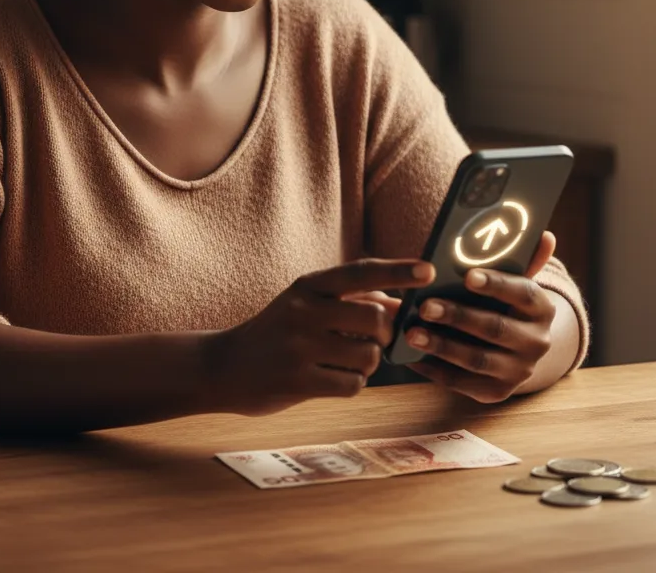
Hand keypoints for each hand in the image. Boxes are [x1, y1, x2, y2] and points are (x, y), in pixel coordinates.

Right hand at [208, 259, 434, 416]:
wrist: (225, 366)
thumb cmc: (278, 331)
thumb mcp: (305, 303)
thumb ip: (349, 300)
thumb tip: (399, 304)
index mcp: (308, 286)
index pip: (361, 272)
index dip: (398, 271)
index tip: (430, 270)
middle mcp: (304, 311)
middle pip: (375, 318)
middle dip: (386, 332)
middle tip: (376, 339)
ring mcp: (300, 347)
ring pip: (369, 355)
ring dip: (369, 362)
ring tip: (346, 360)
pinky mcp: (298, 382)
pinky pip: (352, 385)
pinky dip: (352, 384)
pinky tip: (332, 379)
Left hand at [406, 231, 557, 403]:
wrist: (515, 348)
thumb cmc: (503, 302)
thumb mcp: (513, 281)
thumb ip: (523, 259)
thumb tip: (545, 234)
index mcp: (542, 308)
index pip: (523, 292)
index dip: (496, 284)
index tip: (468, 275)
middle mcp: (537, 343)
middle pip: (495, 328)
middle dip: (458, 316)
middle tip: (424, 306)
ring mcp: (518, 371)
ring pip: (477, 360)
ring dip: (442, 346)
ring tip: (412, 332)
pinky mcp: (496, 392)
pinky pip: (462, 382)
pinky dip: (435, 370)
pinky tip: (412, 356)